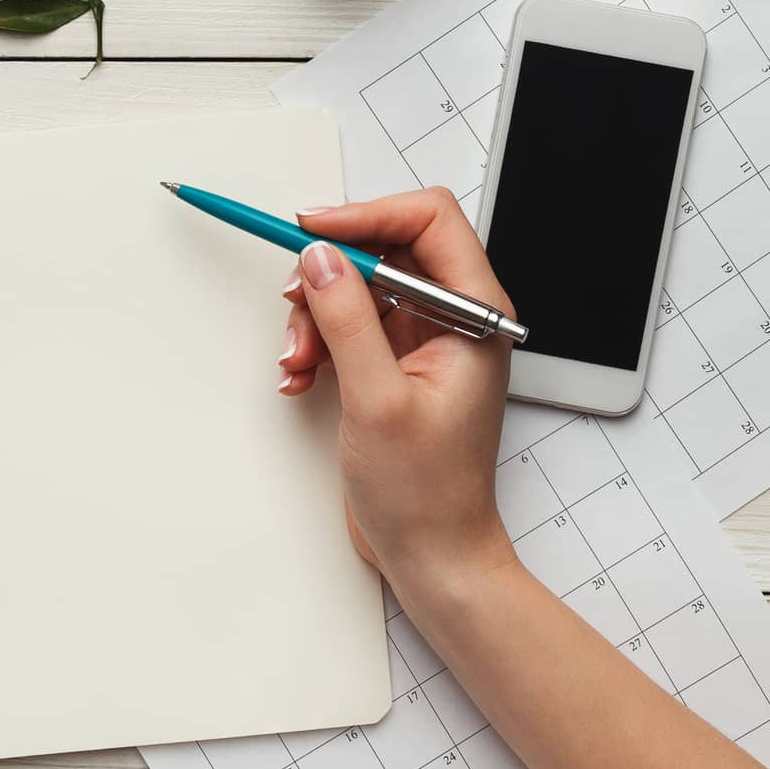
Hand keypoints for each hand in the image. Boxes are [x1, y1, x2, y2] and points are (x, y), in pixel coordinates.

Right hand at [275, 188, 515, 597]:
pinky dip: (315, 342)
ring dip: (314, 315)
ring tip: (296, 360)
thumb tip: (320, 257)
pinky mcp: (393, 362)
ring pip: (356, 287)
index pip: (428, 221)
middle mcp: (454, 318)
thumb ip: (347, 321)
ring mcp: (422, 340)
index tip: (310, 231)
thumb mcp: (377, 400)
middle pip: (384, 248)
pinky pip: (346, 324)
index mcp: (475, 315)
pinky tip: (300, 376)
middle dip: (330, 274)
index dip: (366, 215)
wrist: (432, 553)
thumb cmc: (427, 492)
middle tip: (294, 299)